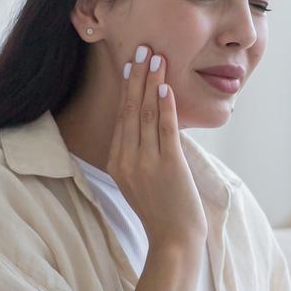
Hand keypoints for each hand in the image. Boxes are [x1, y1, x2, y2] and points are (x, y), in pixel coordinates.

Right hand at [110, 43, 207, 250]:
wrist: (173, 241)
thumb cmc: (162, 213)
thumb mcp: (141, 182)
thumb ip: (140, 156)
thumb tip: (151, 127)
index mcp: (117, 163)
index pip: (121, 118)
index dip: (127, 89)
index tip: (131, 65)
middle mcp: (127, 160)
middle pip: (130, 110)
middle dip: (136, 77)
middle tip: (142, 49)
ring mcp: (146, 162)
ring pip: (146, 114)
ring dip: (151, 83)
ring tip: (155, 57)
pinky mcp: (168, 166)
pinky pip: (165, 129)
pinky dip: (165, 106)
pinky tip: (166, 86)